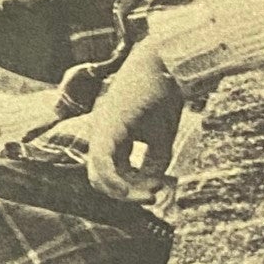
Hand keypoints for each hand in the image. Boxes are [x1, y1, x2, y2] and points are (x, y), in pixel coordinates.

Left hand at [86, 38, 181, 203]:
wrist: (166, 66)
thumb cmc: (163, 96)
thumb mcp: (161, 137)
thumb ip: (155, 161)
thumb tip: (151, 186)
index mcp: (111, 137)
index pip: (110, 174)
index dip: (131, 189)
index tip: (156, 191)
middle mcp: (101, 135)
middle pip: (100, 179)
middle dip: (124, 195)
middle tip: (150, 197)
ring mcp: (101, 131)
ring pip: (97, 175)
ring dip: (121, 192)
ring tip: (147, 194)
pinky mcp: (107, 126)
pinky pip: (101, 161)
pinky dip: (111, 181)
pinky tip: (126, 191)